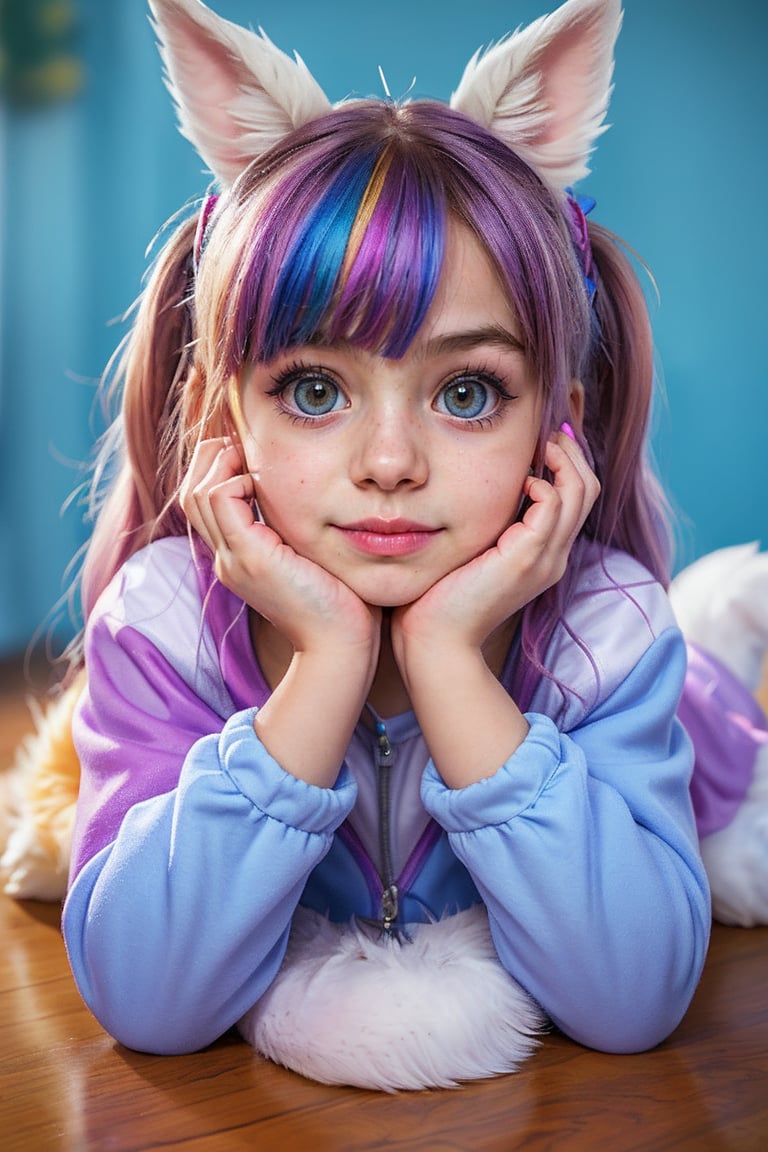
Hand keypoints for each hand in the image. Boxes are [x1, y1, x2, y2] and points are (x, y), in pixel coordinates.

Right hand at [180, 438, 379, 784]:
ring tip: (248, 456)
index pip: (206, 505)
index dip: (219, 471)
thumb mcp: (313, 559)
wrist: (341, 646)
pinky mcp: (251, 556)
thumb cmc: (341, 604)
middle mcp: (228, 559)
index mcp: (240, 560)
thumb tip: (316, 500)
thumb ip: (301, 532)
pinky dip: (235, 478)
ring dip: (222, 464)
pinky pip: (220, 498)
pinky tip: (261, 481)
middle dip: (212, 460)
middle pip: (192, 494)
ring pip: (199, 492)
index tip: (248, 455)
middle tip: (241, 445)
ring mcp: (234, 559)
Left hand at [389, 429, 598, 786]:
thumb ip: (478, 523)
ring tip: (542, 439)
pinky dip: (544, 483)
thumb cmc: (436, 598)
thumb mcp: (465, 551)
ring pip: (579, 491)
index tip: (544, 435)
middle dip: (572, 450)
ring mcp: (544, 559)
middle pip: (587, 488)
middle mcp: (551, 557)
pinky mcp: (527, 559)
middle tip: (550, 425)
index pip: (573, 497)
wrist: (433, 643)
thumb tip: (464, 490)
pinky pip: (554, 507)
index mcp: (540, 555)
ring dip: (563, 457)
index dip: (565, 461)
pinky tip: (523, 479)